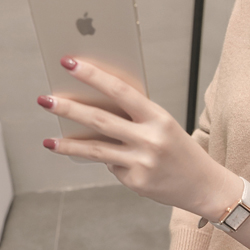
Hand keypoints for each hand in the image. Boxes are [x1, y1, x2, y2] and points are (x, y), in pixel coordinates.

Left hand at [38, 56, 236, 217]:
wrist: (205, 186)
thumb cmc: (180, 150)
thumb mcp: (163, 126)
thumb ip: (134, 117)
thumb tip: (92, 109)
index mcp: (159, 117)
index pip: (120, 91)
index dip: (92, 76)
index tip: (68, 63)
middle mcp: (150, 139)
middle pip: (100, 120)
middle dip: (68, 109)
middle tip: (44, 99)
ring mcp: (142, 163)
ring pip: (95, 150)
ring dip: (68, 144)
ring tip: (48, 141)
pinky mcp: (136, 182)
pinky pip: (112, 168)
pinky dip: (109, 163)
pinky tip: (117, 163)